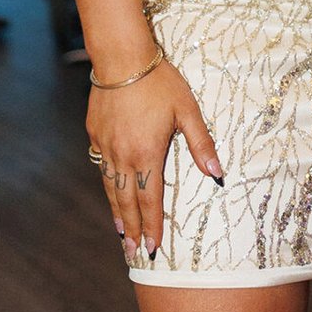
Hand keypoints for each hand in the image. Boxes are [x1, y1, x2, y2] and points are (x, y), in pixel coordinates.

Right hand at [88, 56, 222, 264]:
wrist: (121, 58)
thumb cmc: (160, 82)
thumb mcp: (187, 111)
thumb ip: (202, 145)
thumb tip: (217, 174)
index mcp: (147, 153)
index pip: (150, 200)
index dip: (152, 226)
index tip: (152, 248)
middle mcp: (123, 156)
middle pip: (127, 201)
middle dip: (132, 229)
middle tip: (133, 253)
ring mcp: (105, 146)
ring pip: (111, 188)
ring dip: (117, 212)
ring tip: (121, 233)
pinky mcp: (95, 134)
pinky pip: (101, 167)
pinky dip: (107, 187)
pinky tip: (112, 193)